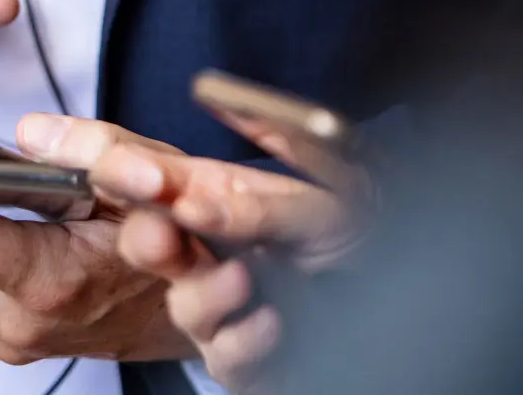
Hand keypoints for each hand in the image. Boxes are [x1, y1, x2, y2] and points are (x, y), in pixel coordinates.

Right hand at [92, 143, 370, 392]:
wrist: (401, 299)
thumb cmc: (361, 243)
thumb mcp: (318, 209)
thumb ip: (254, 204)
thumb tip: (190, 201)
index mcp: (218, 202)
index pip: (154, 185)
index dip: (130, 176)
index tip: (135, 175)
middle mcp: (212, 253)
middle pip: (149, 246)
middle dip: (148, 240)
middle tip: (163, 233)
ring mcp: (224, 308)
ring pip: (183, 305)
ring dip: (207, 293)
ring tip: (243, 277)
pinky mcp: (242, 357)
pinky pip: (223, 355)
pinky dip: (245, 339)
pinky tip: (272, 320)